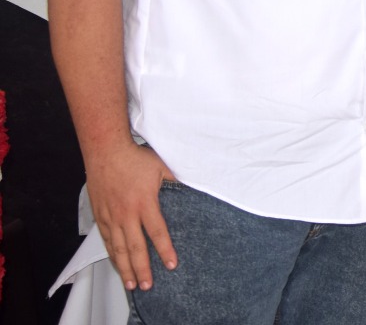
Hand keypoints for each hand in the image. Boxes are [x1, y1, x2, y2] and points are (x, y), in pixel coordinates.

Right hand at [84, 144, 177, 290]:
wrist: (105, 150)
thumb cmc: (136, 158)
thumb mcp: (162, 167)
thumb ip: (177, 181)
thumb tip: (194, 187)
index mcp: (145, 203)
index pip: (157, 232)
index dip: (165, 250)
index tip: (172, 265)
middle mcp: (126, 213)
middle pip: (135, 247)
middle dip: (142, 268)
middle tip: (147, 286)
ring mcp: (111, 216)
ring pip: (118, 248)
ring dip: (124, 267)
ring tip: (130, 284)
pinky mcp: (100, 215)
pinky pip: (106, 240)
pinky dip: (112, 255)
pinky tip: (117, 264)